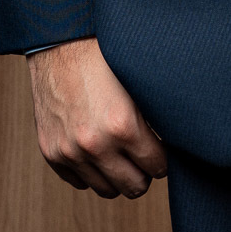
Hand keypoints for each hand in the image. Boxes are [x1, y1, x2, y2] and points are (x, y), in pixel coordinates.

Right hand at [27, 37, 167, 197]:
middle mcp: (94, 144)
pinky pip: (79, 181)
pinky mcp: (51, 152)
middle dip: (144, 172)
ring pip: (106, 190)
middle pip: (134, 187)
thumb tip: (179, 139)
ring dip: (118, 175)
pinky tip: (98, 149)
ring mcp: (69, 152)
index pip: (157, 166)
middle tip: (146, 155)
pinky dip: (91, 171)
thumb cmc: (104, 54)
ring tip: (123, 153)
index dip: (164, 157)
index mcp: (122, 124)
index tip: (164, 148)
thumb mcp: (138, 81)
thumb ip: (155, 115)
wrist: (59, 41)